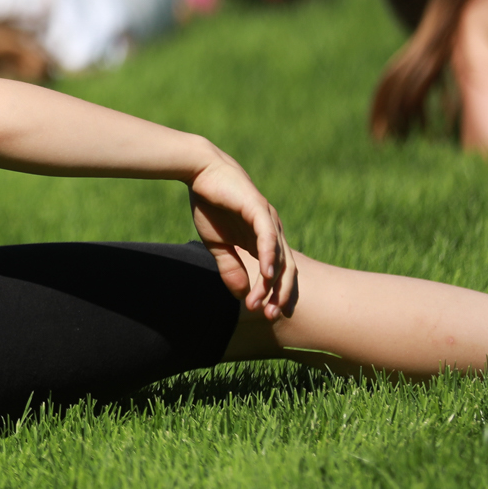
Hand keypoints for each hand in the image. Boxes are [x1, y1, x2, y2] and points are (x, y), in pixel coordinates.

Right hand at [186, 148, 295, 320]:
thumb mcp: (217, 244)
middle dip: (280, 295)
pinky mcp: (259, 209)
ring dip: (272, 283)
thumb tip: (242, 295)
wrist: (200, 172)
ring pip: (279, 257)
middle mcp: (273, 232)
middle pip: (287, 269)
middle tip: (270, 316)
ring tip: (263, 302)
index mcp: (263, 240)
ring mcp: (269, 220)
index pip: (278, 273)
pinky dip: (269, 256)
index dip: (274, 294)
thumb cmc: (210, 204)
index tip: (265, 315)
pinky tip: (267, 274)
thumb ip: (231, 267)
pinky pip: (269, 237)